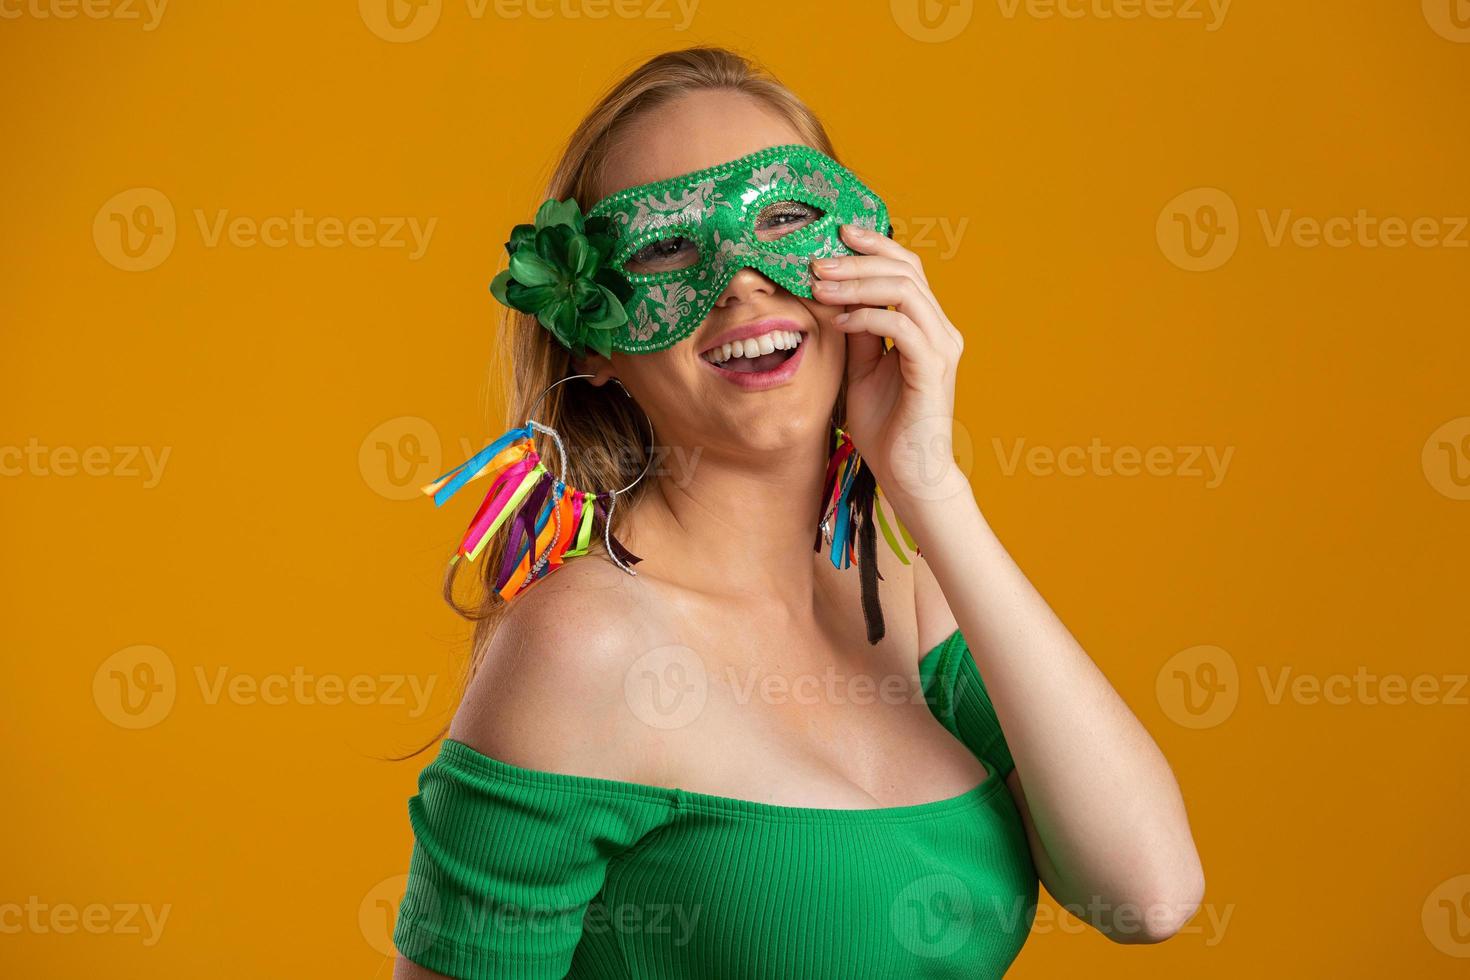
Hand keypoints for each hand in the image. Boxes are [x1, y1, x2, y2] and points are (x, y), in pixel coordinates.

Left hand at [810, 224, 968, 511]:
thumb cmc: (884, 426)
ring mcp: (941, 348)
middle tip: (817, 262)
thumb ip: (855, 330)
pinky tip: (838, 321)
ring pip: (905, 291)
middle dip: (858, 260)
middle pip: (907, 270)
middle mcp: (940, 330)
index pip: (907, 268)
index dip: (875, 245)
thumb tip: (831, 291)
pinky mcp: (933, 370)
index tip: (837, 233)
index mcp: (926, 325)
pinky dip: (867, 317)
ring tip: (821, 287)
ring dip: (858, 284)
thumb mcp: (859, 368)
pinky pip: (901, 327)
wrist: (907, 474)